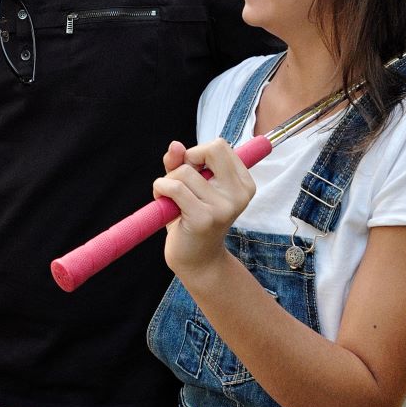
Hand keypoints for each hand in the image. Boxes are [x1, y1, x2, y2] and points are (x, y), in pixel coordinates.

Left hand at [155, 138, 253, 278]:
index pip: (220, 146)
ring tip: (171, 198)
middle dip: (186, 160)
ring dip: (168, 180)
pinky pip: (175, 188)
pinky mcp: (203, 218)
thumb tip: (175, 145)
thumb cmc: (192, 219)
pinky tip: (164, 202)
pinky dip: (161, 189)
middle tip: (180, 181)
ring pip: (185, 172)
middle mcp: (239, 194)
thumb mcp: (191, 185)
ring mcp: (223, 207)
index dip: (198, 154)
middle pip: (210, 150)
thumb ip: (182, 162)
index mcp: (244, 183)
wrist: (197, 261)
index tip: (192, 173)